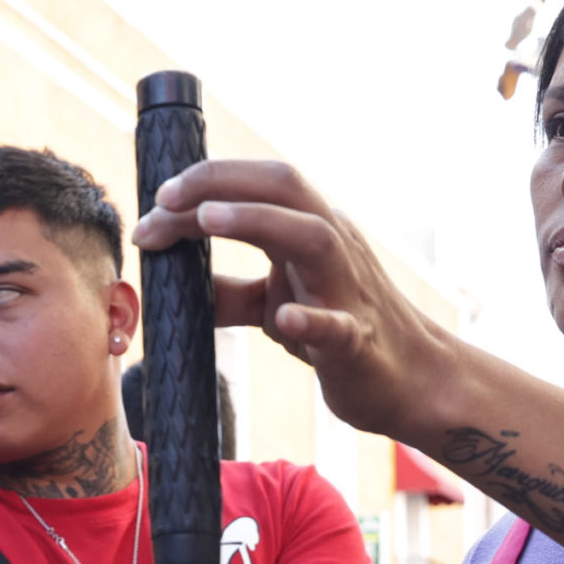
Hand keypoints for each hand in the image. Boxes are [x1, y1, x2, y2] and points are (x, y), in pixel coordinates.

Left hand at [131, 159, 452, 443]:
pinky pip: (337, 325)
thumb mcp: (277, 305)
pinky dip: (310, 318)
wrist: (412, 381)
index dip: (203, 185)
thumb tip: (176, 283)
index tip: (152, 207)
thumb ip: (231, 293)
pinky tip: (285, 318)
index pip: (258, 186)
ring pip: (312, 237)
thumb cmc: (343, 333)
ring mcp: (349, 290)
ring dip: (257, 221)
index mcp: (310, 231)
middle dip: (221, 182)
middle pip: (284, 186)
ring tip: (204, 220)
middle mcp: (333, 246)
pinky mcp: (357, 342)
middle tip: (164, 200)